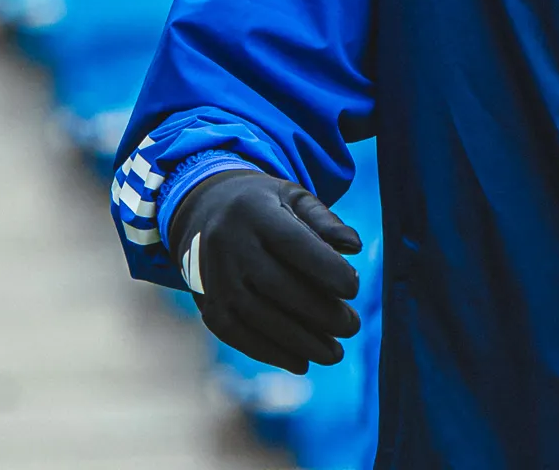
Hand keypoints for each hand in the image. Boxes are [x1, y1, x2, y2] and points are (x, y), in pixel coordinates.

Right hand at [167, 169, 363, 374]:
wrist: (204, 211)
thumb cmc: (264, 206)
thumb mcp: (294, 197)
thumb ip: (326, 220)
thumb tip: (355, 246)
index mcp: (256, 214)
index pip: (295, 246)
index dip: (326, 269)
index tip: (354, 287)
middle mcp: (230, 247)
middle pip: (279, 287)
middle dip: (320, 313)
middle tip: (352, 326)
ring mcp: (216, 280)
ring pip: (260, 317)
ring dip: (300, 341)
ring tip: (334, 353)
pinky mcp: (208, 306)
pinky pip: (238, 335)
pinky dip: (271, 353)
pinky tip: (302, 362)